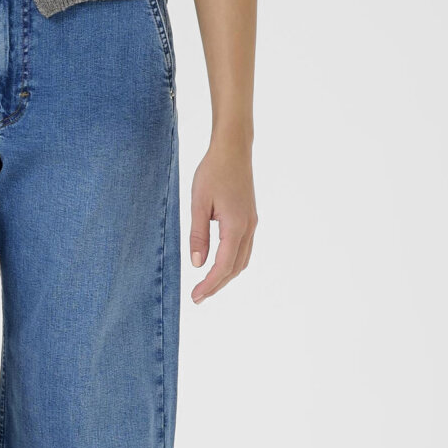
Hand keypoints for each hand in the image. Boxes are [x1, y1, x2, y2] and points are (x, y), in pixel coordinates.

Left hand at [188, 136, 257, 301]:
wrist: (233, 150)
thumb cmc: (213, 172)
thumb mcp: (198, 203)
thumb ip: (198, 235)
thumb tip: (197, 264)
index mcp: (236, 226)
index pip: (223, 265)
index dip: (210, 284)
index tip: (195, 297)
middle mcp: (248, 228)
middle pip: (235, 267)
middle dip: (217, 285)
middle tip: (198, 297)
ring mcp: (252, 223)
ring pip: (242, 260)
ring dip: (226, 275)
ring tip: (206, 285)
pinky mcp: (250, 218)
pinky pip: (244, 249)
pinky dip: (232, 263)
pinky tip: (218, 264)